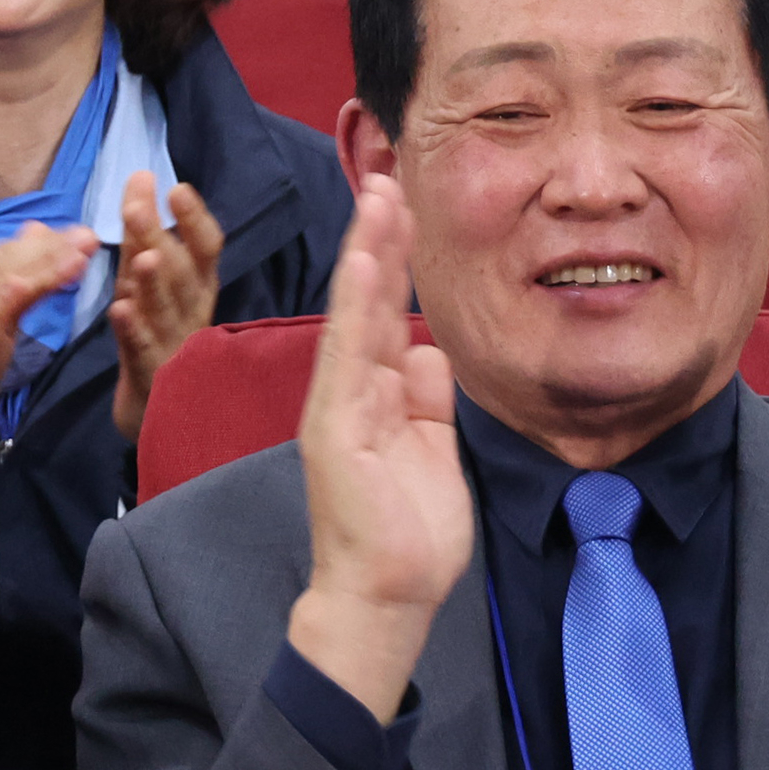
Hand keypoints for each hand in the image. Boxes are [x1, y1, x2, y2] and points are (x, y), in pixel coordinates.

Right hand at [0, 222, 98, 476]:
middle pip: (2, 260)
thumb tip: (35, 247)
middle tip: (89, 235)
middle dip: (49, 247)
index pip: (1, 253)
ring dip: (42, 265)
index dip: (41, 243)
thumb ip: (12, 294)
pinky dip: (12, 295)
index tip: (78, 234)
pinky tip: (32, 283)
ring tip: (79, 253)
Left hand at [106, 173, 223, 443]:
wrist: (154, 403)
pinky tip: (120, 310)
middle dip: (158, 238)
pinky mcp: (152, 372)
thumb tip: (141, 174)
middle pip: (178, 272)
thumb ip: (145, 230)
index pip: (206, 247)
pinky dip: (133, 329)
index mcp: (198, 283)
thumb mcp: (150, 275)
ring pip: (165, 309)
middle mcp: (194, 309)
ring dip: (153, 282)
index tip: (177, 188)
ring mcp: (176, 342)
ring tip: (142, 256)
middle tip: (136, 208)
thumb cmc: (156, 326)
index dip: (194, 218)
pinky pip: (142, 349)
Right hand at [285, 177, 469, 722]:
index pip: (382, 311)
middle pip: (363, 300)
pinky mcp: (333, 426)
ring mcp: (337, 406)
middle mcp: (348, 390)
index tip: (405, 205)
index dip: (393, 258)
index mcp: (373, 394)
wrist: (387, 593)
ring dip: (365, 254)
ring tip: (377, 198)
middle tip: (387, 177)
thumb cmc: (409, 531)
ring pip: (352, 315)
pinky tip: (363, 264)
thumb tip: (429, 349)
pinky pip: (346, 356)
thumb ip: (428, 396)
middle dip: (378, 238)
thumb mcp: (434, 446)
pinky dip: (353, 307)